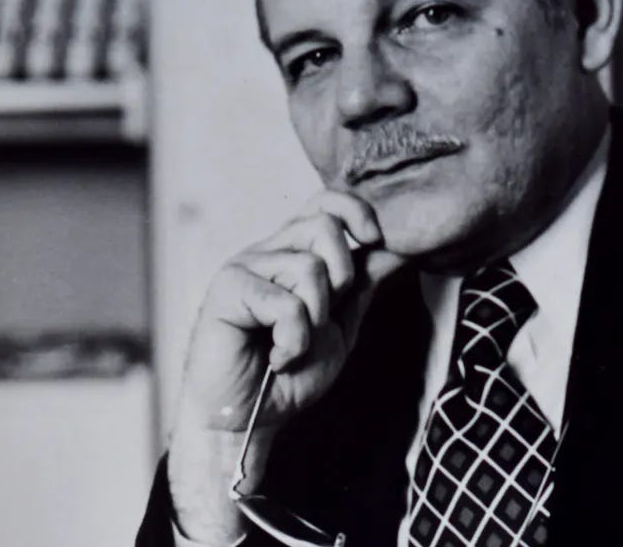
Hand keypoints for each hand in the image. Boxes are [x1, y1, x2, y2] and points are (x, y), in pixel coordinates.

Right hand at [168, 190, 405, 542]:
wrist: (247, 420)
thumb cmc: (288, 376)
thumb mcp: (340, 327)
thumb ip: (361, 286)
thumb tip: (395, 248)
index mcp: (293, 253)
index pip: (327, 202)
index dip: (357, 211)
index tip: (375, 241)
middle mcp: (268, 252)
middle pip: (324, 225)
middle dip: (342, 279)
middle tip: (322, 319)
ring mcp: (245, 267)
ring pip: (309, 266)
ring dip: (314, 320)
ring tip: (292, 345)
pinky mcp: (226, 289)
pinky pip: (285, 303)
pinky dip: (293, 339)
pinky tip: (277, 357)